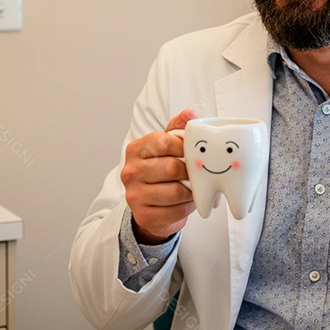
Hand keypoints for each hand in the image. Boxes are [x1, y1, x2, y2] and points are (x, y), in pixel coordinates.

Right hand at [121, 109, 197, 243]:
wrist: (149, 206)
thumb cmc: (160, 171)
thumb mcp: (166, 146)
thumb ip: (177, 128)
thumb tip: (190, 113)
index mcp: (135, 150)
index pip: (163, 142)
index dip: (185, 146)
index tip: (195, 151)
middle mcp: (130, 172)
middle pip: (171, 168)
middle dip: (190, 171)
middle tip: (200, 173)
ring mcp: (134, 196)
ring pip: (175, 192)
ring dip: (191, 191)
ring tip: (195, 188)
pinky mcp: (143, 216)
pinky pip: (175, 212)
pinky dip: (187, 207)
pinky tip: (187, 202)